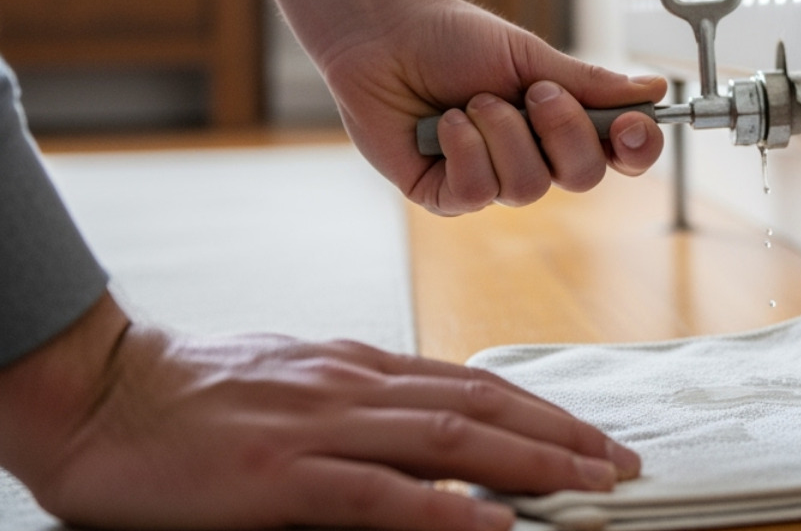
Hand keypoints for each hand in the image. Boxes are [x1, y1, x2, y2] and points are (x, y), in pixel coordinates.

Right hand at [0, 294, 640, 530]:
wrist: (100, 392)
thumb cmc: (194, 394)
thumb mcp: (295, 381)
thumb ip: (362, 403)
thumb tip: (429, 431)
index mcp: (358, 366)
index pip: (473, 383)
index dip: (542, 410)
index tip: (592, 435)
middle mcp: (354, 385)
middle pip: (482, 405)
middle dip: (562, 436)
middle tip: (620, 464)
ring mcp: (319, 426)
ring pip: (450, 438)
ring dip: (531, 462)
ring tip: (590, 485)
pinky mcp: (278, 474)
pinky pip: (375, 492)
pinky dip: (441, 506)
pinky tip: (490, 521)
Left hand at [323, 0, 668, 214]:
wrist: (387, 34)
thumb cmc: (456, 40)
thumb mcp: (532, 58)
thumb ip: (590, 83)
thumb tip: (653, 89)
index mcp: (561, 123)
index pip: (619, 154)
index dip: (637, 148)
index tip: (634, 125)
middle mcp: (533, 157)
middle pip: (584, 177)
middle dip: (562, 131)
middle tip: (534, 93)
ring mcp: (490, 179)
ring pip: (528, 188)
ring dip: (502, 133)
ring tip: (471, 101)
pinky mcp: (445, 194)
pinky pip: (476, 193)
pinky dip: (464, 148)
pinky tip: (444, 123)